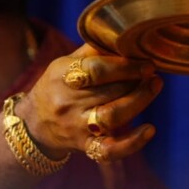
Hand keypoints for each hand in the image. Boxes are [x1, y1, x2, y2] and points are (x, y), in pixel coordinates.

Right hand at [20, 45, 161, 162]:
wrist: (33, 125)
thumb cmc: (58, 86)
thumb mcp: (65, 63)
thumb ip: (94, 51)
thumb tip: (127, 37)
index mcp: (62, 76)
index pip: (97, 69)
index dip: (126, 65)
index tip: (146, 62)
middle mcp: (68, 102)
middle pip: (109, 91)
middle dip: (137, 81)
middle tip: (153, 73)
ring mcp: (76, 127)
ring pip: (112, 116)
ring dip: (139, 101)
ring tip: (155, 86)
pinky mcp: (85, 146)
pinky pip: (109, 150)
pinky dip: (132, 143)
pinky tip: (149, 129)